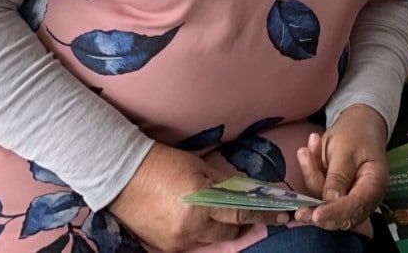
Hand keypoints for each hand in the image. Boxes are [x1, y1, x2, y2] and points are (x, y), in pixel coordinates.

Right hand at [108, 143, 289, 251]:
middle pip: (230, 232)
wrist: (123, 176)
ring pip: (212, 238)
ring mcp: (179, 240)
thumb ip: (224, 184)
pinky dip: (200, 231)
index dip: (265, 215)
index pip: (243, 213)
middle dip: (243, 223)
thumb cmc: (164, 164)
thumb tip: (247, 192)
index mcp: (202, 203)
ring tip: (218, 211)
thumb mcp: (200, 169)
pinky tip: (196, 216)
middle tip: (251, 213)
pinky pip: (193, 242)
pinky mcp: (167, 246)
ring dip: (220, 227)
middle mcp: (192, 226)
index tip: (283, 215)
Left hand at [293, 104, 388, 230]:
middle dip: (316, 211)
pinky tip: (307, 152)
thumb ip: (338, 175)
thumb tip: (329, 200)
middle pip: (339, 215)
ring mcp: (346, 198)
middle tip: (299, 210)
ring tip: (306, 151)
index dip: (335, 212)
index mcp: (373, 186)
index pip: (355, 206)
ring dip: (311, 179)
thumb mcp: (347, 149)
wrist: (358, 125)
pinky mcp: (332, 195)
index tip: (316, 215)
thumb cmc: (357, 134)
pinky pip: (316, 193)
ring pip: (323, 204)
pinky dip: (309, 175)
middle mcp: (362, 198)